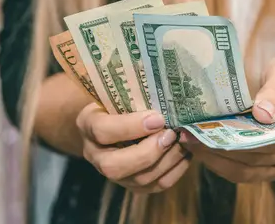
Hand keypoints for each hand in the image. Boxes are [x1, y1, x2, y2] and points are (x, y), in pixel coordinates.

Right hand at [76, 103, 190, 192]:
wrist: (116, 122)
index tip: (158, 118)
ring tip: (182, 140)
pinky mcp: (134, 185)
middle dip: (149, 152)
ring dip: (167, 160)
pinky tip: (186, 152)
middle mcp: (96, 155)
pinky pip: (156, 186)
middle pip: (115, 166)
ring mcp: (114, 175)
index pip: (102, 131)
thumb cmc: (120, 102)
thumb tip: (166, 89)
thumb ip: (135, 93)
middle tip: (171, 134)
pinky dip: (176, 170)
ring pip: (140, 178)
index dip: (131, 126)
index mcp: (88, 125)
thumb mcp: (119, 93)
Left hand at [180, 126, 274, 182]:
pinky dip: (223, 165)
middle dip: (224, 150)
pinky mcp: (273, 166)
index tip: (213, 132)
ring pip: (250, 171)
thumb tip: (263, 114)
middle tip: (191, 137)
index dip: (244, 141)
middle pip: (260, 160)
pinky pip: (247, 172)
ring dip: (219, 161)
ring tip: (191, 143)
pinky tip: (202, 151)